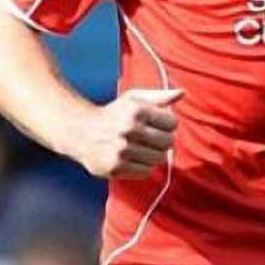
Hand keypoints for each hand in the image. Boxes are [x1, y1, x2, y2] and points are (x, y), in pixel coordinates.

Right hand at [68, 88, 183, 178]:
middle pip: (168, 142)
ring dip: (154, 154)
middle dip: (163, 141)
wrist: (82, 131)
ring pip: (159, 158)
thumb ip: (160, 96)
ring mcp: (121, 150)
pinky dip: (143, 166)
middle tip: (150, 138)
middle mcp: (128, 129)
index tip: (157, 124)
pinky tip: (132, 158)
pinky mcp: (115, 167)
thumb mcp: (134, 99)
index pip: (172, 123)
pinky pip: (146, 171)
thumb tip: (182, 93)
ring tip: (141, 148)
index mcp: (136, 110)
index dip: (167, 124)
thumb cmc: (114, 113)